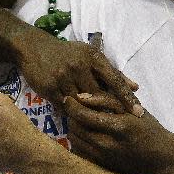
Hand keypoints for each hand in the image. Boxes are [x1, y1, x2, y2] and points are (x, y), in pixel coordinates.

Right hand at [17, 37, 143, 116]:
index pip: (114, 79)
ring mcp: (63, 76)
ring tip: (98, 125)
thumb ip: (112, 73)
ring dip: (89, 114)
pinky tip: (76, 118)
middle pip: (99, 95)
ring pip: (82, 103)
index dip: (127, 97)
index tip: (139, 113)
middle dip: (108, 110)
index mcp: (92, 56)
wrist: (34, 47)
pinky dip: (71, 112)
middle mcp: (79, 65)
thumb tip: (136, 87)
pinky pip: (65, 106)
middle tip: (120, 124)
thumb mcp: (90, 56)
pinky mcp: (49, 87)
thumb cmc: (68, 53)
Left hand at [64, 93, 172, 173]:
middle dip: (71, 115)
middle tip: (75, 108)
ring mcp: (103, 158)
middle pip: (74, 127)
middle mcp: (107, 144)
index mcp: (117, 126)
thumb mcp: (131, 108)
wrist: (162, 158)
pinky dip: (78, 140)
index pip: (82, 115)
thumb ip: (106, 99)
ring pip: (74, 140)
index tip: (69, 97)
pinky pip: (79, 151)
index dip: (71, 105)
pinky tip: (86, 134)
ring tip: (81, 120)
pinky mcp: (102, 166)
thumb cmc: (148, 128)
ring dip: (73, 128)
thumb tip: (80, 96)